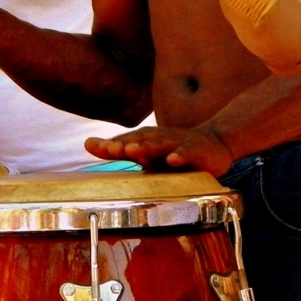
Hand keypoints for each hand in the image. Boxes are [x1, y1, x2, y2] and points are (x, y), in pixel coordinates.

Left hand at [86, 126, 233, 176]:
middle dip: (126, 144)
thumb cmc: (173, 150)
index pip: (126, 140)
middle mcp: (160, 139)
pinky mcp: (197, 152)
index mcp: (147, 140)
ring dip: (148, 147)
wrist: (214, 143)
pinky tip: (173, 161)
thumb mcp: (145, 151)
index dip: (111, 144)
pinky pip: (188, 154)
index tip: (93, 146)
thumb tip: (86, 143)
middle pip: (142, 140)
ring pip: (162, 145)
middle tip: (110, 148)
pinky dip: (181, 156)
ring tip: (133, 150)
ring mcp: (179, 144)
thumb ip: (118, 149)